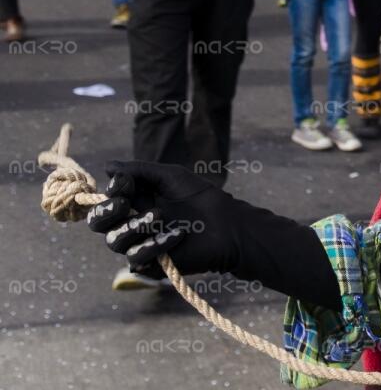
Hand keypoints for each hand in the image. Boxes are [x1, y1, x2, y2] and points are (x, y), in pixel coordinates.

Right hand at [85, 161, 343, 310]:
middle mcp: (132, 225)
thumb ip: (140, 171)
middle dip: (105, 213)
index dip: (111, 191)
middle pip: (99, 224)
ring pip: (115, 241)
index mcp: (135, 203)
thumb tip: (107, 167)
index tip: (125, 182)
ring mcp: (141, 245)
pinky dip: (156, 244)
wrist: (229, 224)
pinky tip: (179, 233)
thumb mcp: (171, 177)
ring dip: (135, 226)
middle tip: (122, 204)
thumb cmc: (202, 198)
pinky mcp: (152, 265)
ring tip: (160, 215)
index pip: (107, 200)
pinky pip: (137, 259)